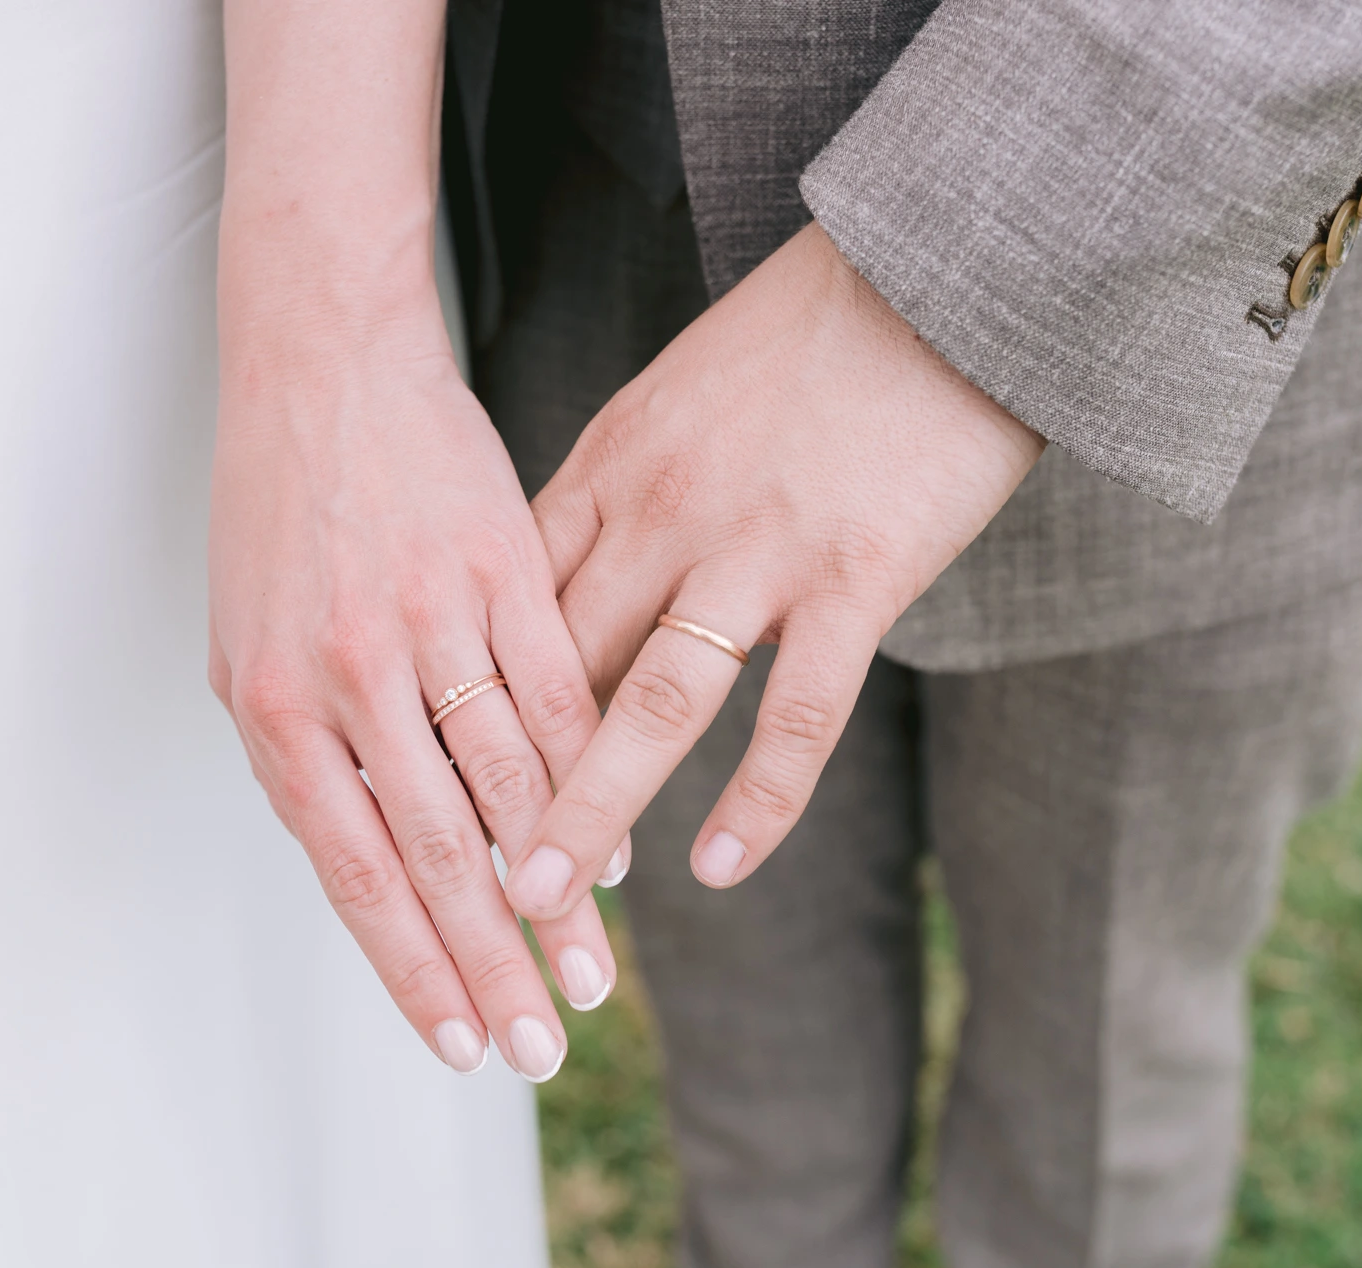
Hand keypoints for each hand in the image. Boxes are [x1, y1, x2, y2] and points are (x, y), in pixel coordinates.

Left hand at [209, 304, 622, 1080]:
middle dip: (494, 964)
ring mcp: (432, 620)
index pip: (354, 870)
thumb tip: (372, 864)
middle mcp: (351, 674)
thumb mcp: (251, 645)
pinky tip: (616, 848)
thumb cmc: (280, 515)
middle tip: (544, 1047)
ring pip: (512, 788)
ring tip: (594, 975)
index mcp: (279, 706)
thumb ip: (309, 755)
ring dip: (559, 896)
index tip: (463, 1041)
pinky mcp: (503, 570)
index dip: (412, 967)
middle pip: (438, 852)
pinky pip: (560, 696)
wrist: (322, 366)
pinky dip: (589, 780)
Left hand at [501, 222, 1043, 920]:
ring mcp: (755, 550)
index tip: (424, 779)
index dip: (463, 701)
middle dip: (503, 781)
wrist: (938, 269)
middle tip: (455, 874)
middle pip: (558, 670)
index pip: (510, 608)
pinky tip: (716, 868)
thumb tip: (565, 580)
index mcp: (610, 468)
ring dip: (593, 813)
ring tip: (547, 904)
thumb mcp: (675, 401)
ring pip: (652, 705)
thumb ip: (617, 492)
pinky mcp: (853, 578)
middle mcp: (662, 514)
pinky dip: (756, 800)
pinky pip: (796, 715)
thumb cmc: (806, 337)